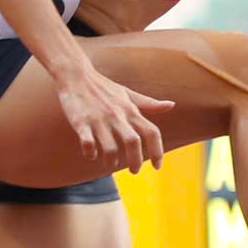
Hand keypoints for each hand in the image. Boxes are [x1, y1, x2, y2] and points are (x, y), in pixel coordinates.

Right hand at [53, 62, 173, 173]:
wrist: (76, 75)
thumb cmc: (104, 87)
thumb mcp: (128, 94)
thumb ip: (149, 103)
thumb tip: (171, 105)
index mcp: (131, 110)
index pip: (152, 132)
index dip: (158, 151)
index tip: (158, 167)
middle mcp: (117, 116)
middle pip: (133, 142)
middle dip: (136, 161)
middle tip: (135, 171)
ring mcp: (99, 119)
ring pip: (110, 148)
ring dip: (112, 162)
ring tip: (111, 165)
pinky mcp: (80, 122)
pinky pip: (87, 143)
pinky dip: (90, 153)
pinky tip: (91, 155)